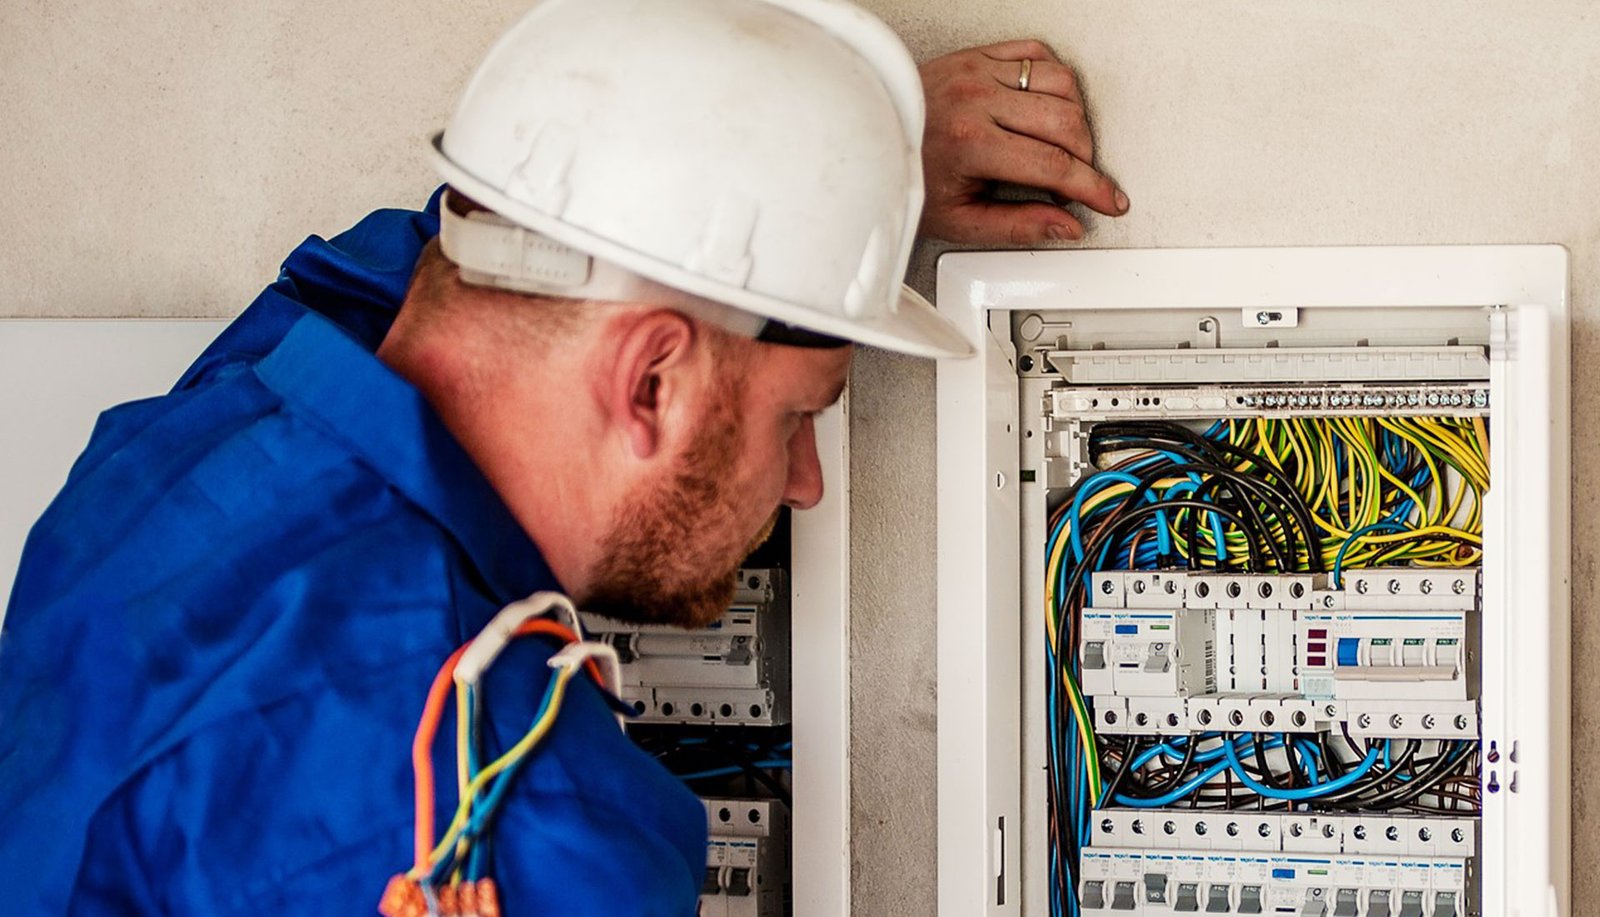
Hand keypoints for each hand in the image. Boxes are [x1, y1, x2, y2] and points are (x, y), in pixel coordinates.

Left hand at [917, 39, 1127, 244]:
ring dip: (1076, 118)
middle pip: (1066, 123)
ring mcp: (978, 71)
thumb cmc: (910, 176)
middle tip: (1077, 181)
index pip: (1053, 165)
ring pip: (1062, 84)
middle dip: (1085, 159)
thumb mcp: (959, 219)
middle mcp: (977, 99)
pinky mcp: (979, 54)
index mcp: (971, 143)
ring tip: (1062, 146)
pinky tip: (1049, 107)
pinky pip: (1039, 54)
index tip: (1110, 200)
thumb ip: (1018, 225)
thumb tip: (1066, 227)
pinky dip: (1056, 80)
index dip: (1091, 187)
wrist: (872, 135)